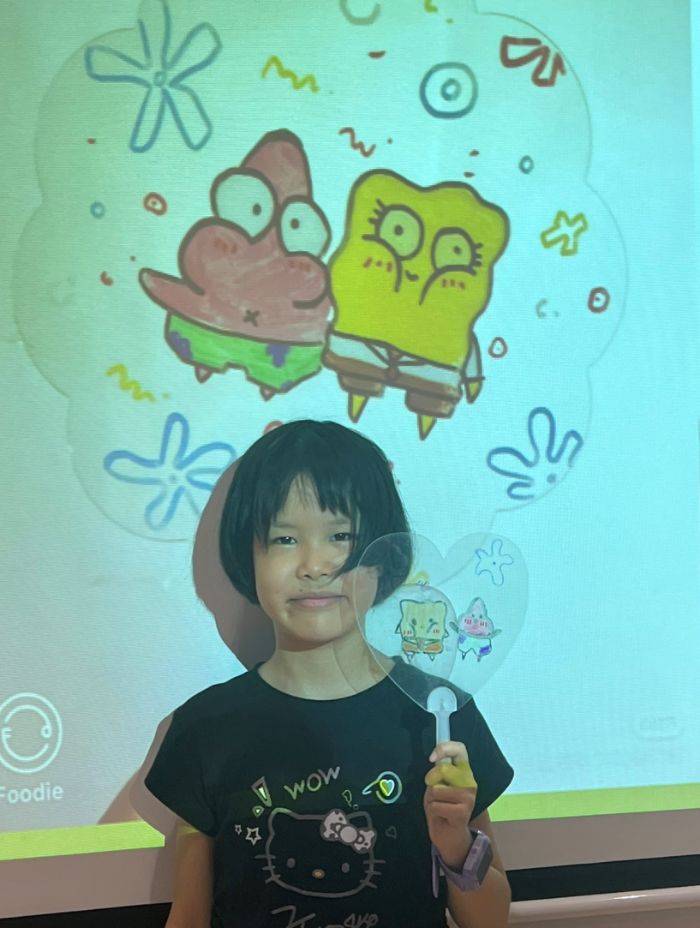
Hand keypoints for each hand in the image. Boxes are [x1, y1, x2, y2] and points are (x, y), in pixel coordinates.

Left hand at [423, 740, 476, 869]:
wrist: (448, 836)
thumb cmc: (440, 808)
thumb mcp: (436, 786)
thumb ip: (438, 774)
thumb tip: (436, 763)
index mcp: (463, 772)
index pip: (460, 750)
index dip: (445, 748)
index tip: (432, 757)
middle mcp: (470, 782)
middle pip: (444, 770)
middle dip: (431, 782)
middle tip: (434, 795)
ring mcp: (469, 797)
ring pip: (437, 790)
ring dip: (431, 801)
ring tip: (440, 808)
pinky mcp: (464, 812)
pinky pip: (437, 806)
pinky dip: (433, 812)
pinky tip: (442, 817)